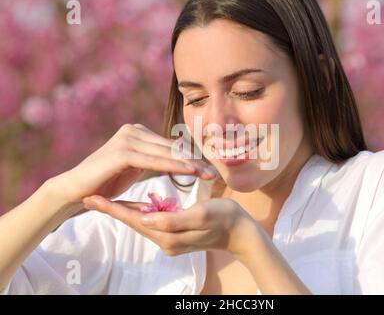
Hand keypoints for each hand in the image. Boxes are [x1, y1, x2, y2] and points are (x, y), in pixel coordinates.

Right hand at [48, 123, 215, 205]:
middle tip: (216, 174)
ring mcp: (127, 138)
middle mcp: (133, 131)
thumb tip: (175, 160)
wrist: (75, 190)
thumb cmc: (105, 183)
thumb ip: (152, 160)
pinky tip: (192, 172)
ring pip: (166, 153)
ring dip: (191, 164)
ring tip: (210, 174)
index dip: (191, 159)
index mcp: (138, 133)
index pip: (170, 147)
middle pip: (172, 148)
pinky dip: (174, 167)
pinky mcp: (123, 151)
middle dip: (196, 162)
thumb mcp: (134, 168)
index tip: (210, 170)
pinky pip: (155, 160)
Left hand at [82, 195, 259, 257]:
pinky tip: (135, 205)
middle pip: (133, 221)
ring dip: (124, 210)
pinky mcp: (176, 235)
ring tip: (104, 199)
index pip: (134, 220)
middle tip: (89, 197)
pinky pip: (153, 222)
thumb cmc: (225, 219)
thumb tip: (145, 218)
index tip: (91, 198)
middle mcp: (165, 240)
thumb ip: (173, 218)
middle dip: (112, 208)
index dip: (112, 208)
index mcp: (169, 235)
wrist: (241, 234)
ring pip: (142, 222)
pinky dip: (141, 212)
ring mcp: (170, 239)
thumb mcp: (201, 215)